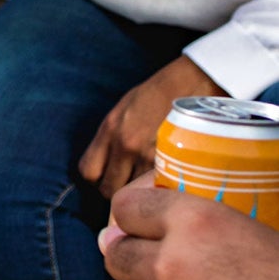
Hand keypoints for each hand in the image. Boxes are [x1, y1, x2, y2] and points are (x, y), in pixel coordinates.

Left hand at [70, 174, 278, 279]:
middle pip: (117, 255)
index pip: (127, 207)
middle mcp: (170, 264)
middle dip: (131, 262)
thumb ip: (219, 227)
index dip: (131, 218)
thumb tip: (177, 223)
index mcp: (198, 223)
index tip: (137, 228)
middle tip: (152, 272)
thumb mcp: (268, 239)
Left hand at [78, 57, 220, 198]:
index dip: (96, 179)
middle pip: (109, 189)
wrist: (192, 84)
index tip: (107, 178)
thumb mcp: (123, 110)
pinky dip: (164, 191)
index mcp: (110, 130)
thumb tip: (107, 163)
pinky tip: (169, 186)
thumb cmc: (158, 95)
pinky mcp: (175, 162)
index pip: (88, 171)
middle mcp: (125, 145)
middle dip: (118, 193)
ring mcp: (150, 156)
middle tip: (131, 189)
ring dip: (143, 195)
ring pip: (136, 194)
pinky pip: (161, 189)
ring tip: (152, 188)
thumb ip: (112, 137)